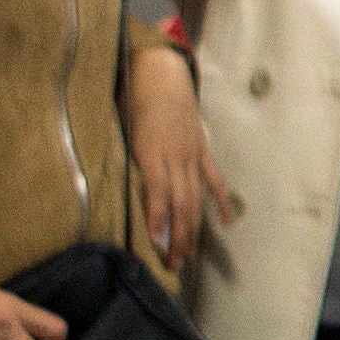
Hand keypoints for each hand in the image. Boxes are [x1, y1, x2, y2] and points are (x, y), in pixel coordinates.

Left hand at [121, 41, 228, 270]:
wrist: (160, 75)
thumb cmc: (131, 100)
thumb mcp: (119, 128)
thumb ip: (120, 158)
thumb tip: (112, 189)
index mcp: (150, 152)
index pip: (157, 194)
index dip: (156, 220)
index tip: (152, 244)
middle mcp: (175, 158)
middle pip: (180, 204)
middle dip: (177, 236)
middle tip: (172, 264)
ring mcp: (192, 155)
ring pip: (196, 198)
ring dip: (193, 229)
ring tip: (188, 254)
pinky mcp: (202, 151)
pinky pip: (214, 180)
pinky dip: (221, 202)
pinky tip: (226, 223)